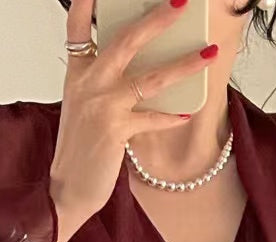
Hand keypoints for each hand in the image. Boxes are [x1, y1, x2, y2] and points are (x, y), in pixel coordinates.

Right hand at [50, 0, 218, 221]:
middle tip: (180, 3)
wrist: (67, 188)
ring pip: (151, 78)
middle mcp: (88, 83)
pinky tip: (187, 113)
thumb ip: (104, 82)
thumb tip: (143, 65)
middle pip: (126, 40)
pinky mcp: (116, 130)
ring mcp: (102, 106)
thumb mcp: (84, 107)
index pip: (77, 28)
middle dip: (157, 19)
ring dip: (184, 64)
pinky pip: (152, 118)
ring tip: (209, 52)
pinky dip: (172, 117)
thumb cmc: (80, 149)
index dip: (86, 4)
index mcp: (77, 73)